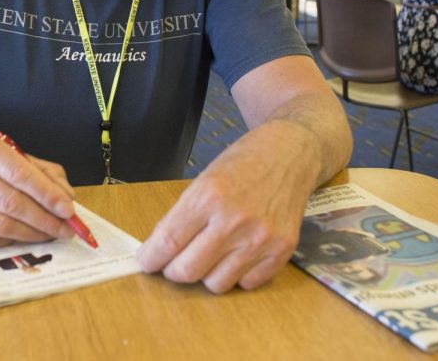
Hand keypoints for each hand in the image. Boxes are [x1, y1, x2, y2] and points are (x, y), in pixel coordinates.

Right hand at [0, 133, 77, 247]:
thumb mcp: (18, 157)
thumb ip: (47, 173)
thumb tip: (67, 198)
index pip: (20, 174)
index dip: (47, 195)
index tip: (68, 210)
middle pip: (10, 203)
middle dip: (43, 220)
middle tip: (65, 229)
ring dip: (30, 234)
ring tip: (49, 234)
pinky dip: (9, 241)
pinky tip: (22, 236)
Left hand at [137, 142, 314, 293]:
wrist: (290, 154)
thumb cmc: (243, 163)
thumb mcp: (204, 180)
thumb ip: (183, 216)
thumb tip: (159, 251)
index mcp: (209, 195)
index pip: (167, 242)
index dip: (150, 258)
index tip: (147, 261)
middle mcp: (234, 220)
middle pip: (187, 270)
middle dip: (173, 270)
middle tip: (175, 261)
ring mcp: (260, 239)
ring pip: (215, 284)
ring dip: (207, 273)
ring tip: (212, 253)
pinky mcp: (281, 251)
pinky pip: (246, 284)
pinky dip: (237, 274)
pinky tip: (238, 252)